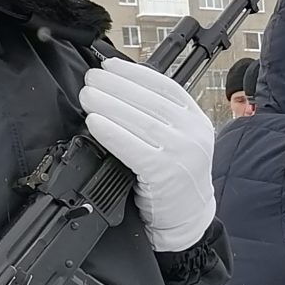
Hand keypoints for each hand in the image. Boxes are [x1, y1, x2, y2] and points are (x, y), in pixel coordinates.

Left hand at [81, 57, 217, 252]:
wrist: (188, 218)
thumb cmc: (176, 179)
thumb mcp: (179, 141)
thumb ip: (159, 118)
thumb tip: (117, 90)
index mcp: (197, 120)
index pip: (166, 87)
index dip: (134, 73)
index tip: (109, 66)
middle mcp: (193, 133)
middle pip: (149, 100)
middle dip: (115, 85)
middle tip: (91, 79)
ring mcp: (181, 152)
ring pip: (139, 120)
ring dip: (108, 104)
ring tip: (87, 96)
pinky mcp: (165, 172)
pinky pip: (132, 146)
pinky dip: (111, 132)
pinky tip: (95, 122)